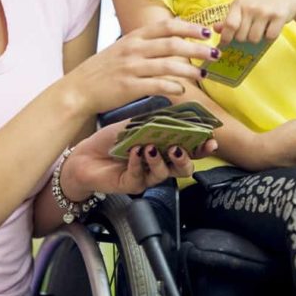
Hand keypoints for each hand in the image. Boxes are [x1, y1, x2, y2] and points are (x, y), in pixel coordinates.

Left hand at [59, 121, 218, 197]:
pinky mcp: (132, 185)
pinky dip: (138, 162)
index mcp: (164, 149)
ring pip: (164, 174)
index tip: (210, 140)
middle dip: (187, 159)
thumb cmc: (111, 141)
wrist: (84, 155)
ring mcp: (147, 176)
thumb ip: (155, 121)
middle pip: (183, 168)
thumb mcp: (135, 125)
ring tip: (151, 148)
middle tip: (181, 148)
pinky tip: (134, 152)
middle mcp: (159, 164)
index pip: (189, 149)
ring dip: (160, 160)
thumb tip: (176, 111)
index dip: (202, 147)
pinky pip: (140, 176)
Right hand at [61, 18, 218, 115]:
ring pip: (168, 65)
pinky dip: (172, 87)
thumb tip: (173, 40)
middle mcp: (134, 49)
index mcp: (134, 37)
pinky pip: (156, 85)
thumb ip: (145, 44)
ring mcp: (131, 68)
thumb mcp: (122, 48)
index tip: (207, 32)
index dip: (189, 27)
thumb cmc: (103, 70)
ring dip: (190, 70)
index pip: (166, 26)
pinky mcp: (129, 87)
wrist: (78, 90)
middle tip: (215, 54)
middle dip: (197, 49)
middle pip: (172, 44)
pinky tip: (181, 90)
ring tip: (204, 74)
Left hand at [217, 0, 295, 45]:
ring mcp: (265, 11)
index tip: (226, 43)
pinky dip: (270, 37)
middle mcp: (251, 7)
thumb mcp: (243, 6)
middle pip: (241, 36)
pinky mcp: (279, 16)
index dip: (226, 37)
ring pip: (254, 39)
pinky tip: (271, 27)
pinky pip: (270, 37)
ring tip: (261, 28)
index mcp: (239, 3)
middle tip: (250, 31)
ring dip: (257, 38)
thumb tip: (215, 29)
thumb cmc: (260, 2)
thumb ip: (229, 18)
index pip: (229, 25)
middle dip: (244, 38)